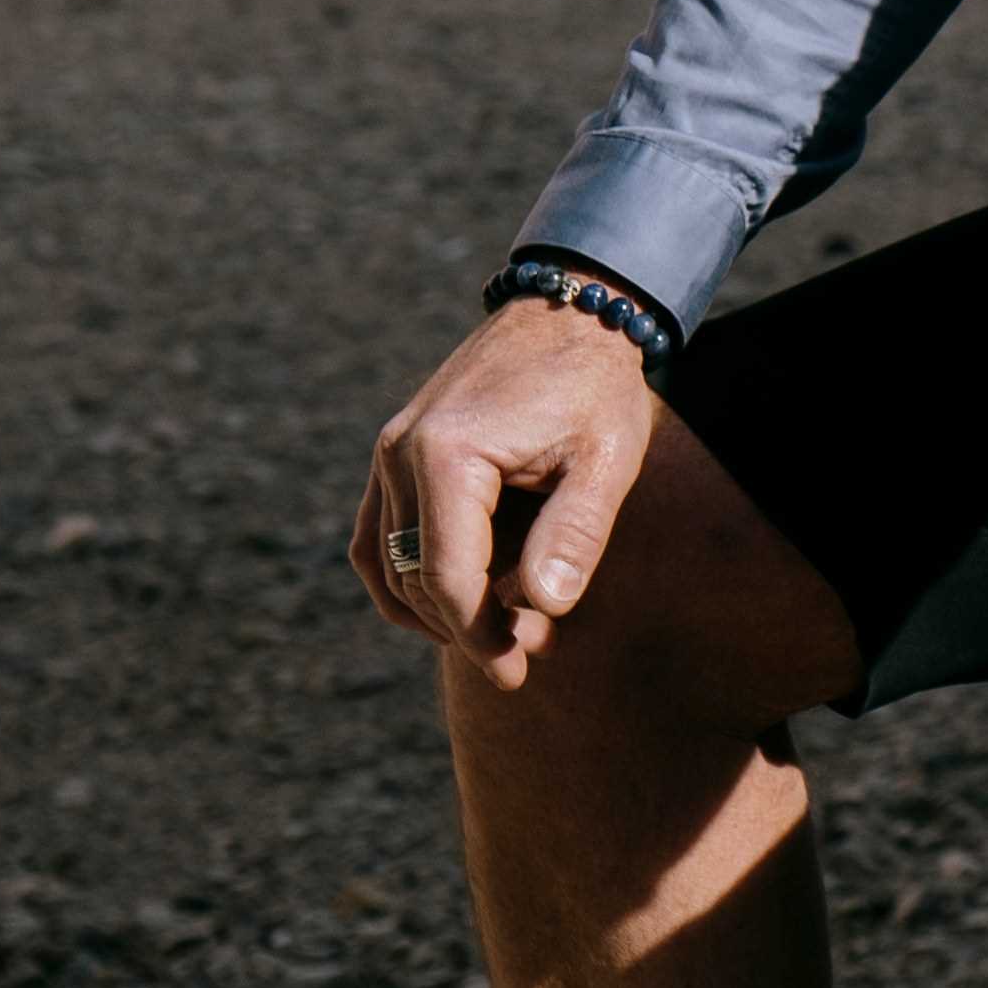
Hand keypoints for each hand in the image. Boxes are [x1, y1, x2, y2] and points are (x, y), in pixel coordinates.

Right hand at [355, 302, 660, 684]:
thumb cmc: (597, 388)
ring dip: (438, 609)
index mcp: (448, 455)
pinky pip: (380, 535)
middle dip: (469, 627)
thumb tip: (541, 609)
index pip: (446, 578)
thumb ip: (574, 533)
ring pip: (388, 564)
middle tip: (532, 652)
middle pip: (415, 578)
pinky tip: (462, 601)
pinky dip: (408, 577)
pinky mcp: (396, 451)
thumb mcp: (607, 460)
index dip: (479, 637)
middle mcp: (401, 453)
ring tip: (506, 629)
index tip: (517, 674)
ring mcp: (390, 450)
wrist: (573, 312)